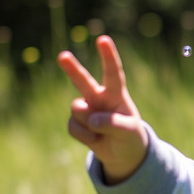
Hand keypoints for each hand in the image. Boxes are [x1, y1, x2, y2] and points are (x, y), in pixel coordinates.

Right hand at [57, 35, 148, 183]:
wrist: (123, 153)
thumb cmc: (131, 136)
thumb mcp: (129, 131)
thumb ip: (113, 123)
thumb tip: (91, 119)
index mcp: (116, 94)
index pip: (113, 74)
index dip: (108, 57)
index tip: (103, 40)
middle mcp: (99, 98)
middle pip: (83, 81)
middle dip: (72, 68)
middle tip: (63, 56)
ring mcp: (86, 109)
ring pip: (77, 109)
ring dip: (88, 122)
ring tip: (101, 131)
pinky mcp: (76, 123)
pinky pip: (73, 127)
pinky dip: (85, 137)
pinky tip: (95, 139)